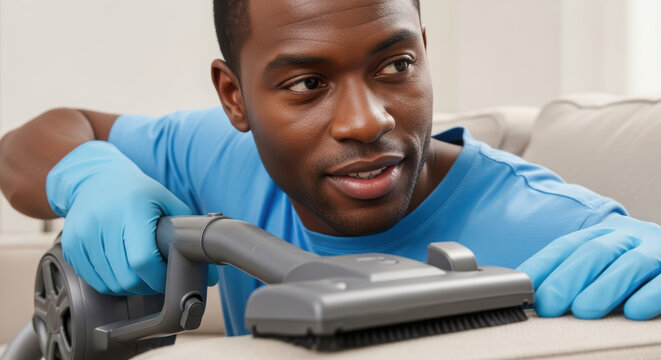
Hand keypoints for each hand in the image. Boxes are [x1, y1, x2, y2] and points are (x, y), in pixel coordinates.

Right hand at [47, 141, 218, 294]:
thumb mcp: (166, 201)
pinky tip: (118, 268)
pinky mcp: (70, 245)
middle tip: (154, 279)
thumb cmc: (136, 191)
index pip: (142, 260)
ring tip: (138, 273)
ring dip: (127, 286)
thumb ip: (189, 234)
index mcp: (132, 210)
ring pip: (108, 283)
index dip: (157, 278)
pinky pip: (91, 278)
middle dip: (144, 286)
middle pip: (125, 277)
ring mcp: (83, 234)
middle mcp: (104, 221)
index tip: (167, 278)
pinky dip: (108, 281)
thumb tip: (211, 273)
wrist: (94, 177)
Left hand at [517, 214, 660, 319]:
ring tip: (583, 310)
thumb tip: (534, 297)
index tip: (523, 287)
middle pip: (594, 252)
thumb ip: (572, 275)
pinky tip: (633, 311)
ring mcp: (655, 249)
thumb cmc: (630, 268)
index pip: (566, 246)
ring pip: (631, 263)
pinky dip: (649, 295)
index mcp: (602, 234)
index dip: (543, 265)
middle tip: (549, 304)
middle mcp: (627, 237)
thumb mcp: (600, 265)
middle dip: (568, 279)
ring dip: (604, 288)